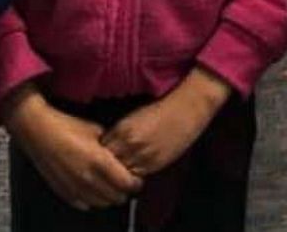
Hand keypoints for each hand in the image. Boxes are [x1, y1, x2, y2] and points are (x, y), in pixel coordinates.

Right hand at [2, 86, 142, 210]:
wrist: (38, 130)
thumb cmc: (66, 125)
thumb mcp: (95, 130)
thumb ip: (111, 146)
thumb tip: (121, 155)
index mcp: (99, 161)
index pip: (127, 183)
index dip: (136, 182)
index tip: (137, 178)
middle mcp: (88, 178)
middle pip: (116, 197)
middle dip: (124, 191)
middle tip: (126, 182)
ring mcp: (74, 187)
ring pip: (101, 203)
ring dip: (109, 197)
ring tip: (111, 186)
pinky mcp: (63, 191)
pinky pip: (84, 204)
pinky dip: (92, 200)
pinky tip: (93, 189)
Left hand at [101, 68, 230, 175]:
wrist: (185, 110)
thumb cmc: (161, 110)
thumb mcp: (134, 117)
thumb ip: (120, 132)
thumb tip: (108, 146)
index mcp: (123, 129)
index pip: (101, 149)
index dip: (100, 153)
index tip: (102, 154)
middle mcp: (130, 143)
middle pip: (108, 163)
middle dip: (107, 165)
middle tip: (108, 166)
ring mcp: (142, 155)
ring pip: (121, 173)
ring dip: (120, 172)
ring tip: (121, 170)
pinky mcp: (155, 164)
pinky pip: (137, 176)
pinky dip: (133, 175)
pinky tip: (135, 170)